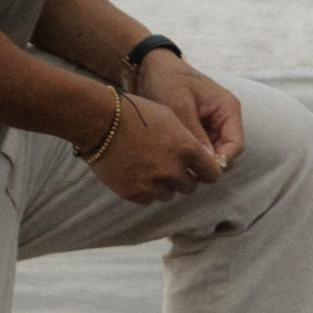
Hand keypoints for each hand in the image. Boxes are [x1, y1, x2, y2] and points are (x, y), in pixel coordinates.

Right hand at [87, 84, 222, 202]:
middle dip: (183, 178)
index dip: (207, 171)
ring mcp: (152, 184)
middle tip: (170, 166)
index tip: (201, 170)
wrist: (100, 122)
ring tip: (150, 167)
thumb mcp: (170, 117)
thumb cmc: (136, 113)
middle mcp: (172, 170)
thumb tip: (200, 157)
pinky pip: (148, 199)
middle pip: (189, 187)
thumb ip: (188, 140)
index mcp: (186, 148)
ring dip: (164, 185)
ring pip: (168, 194)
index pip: (211, 173)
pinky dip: (146, 190)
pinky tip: (137, 173)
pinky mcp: (133, 193)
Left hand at [145, 57, 242, 173]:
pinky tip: (174, 158)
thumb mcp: (179, 106)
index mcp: (228, 108)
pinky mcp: (198, 129)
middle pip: (226, 153)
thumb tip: (209, 165)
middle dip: (209, 164)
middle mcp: (224, 118)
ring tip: (177, 165)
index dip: (221, 162)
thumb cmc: (167, 80)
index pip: (235, 145)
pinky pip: (200, 149)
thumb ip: (196, 135)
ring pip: (212, 154)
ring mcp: (212, 124)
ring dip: (198, 161)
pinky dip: (190, 156)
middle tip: (185, 172)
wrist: (148, 66)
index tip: (199, 171)